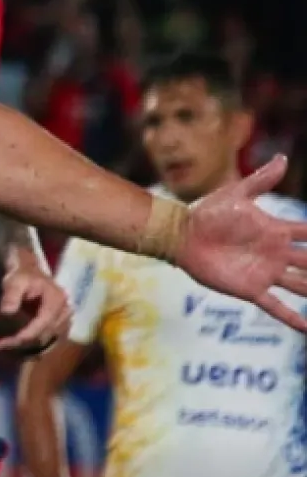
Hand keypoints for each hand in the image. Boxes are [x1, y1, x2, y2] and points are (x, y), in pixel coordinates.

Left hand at [0, 256, 70, 354]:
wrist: (29, 273)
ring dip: (23, 346)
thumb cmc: (22, 275)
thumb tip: (7, 312)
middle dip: (19, 343)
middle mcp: (64, 312)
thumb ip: (11, 295)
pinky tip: (10, 344)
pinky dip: (28, 344)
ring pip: (43, 341)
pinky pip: (43, 340)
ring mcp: (63, 320)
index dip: (25, 335)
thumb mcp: (14, 281)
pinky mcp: (58, 326)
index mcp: (56, 300)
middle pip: (43, 335)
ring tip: (1, 345)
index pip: (43, 323)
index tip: (5, 342)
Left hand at [175, 155, 306, 331]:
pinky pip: (276, 306)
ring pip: (302, 286)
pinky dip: (293, 318)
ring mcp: (266, 272)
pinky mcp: (251, 288)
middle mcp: (277, 254)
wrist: (182, 235)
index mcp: (276, 231)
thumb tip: (283, 158)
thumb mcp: (237, 194)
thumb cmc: (207, 212)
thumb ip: (261, 181)